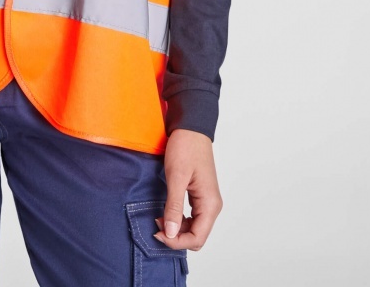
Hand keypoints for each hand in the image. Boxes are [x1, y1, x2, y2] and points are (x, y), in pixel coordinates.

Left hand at [153, 128, 222, 251]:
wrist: (191, 127)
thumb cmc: (185, 148)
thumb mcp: (176, 177)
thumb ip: (174, 207)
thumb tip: (170, 233)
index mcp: (210, 204)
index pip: (197, 238)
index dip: (177, 241)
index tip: (157, 232)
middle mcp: (212, 205)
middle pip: (197, 236)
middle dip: (176, 237)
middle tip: (156, 226)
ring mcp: (207, 200)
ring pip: (195, 228)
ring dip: (177, 229)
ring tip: (159, 218)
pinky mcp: (201, 195)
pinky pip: (193, 217)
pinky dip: (180, 219)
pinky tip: (166, 212)